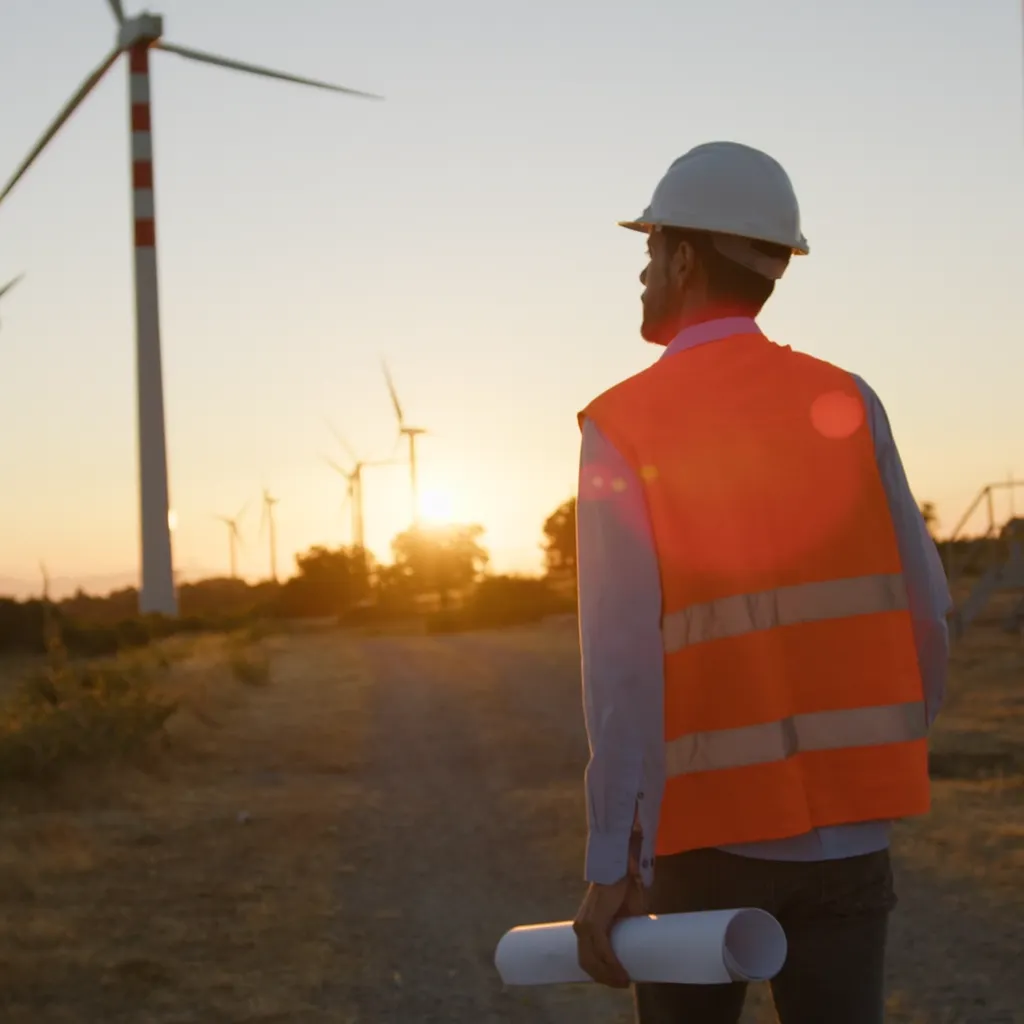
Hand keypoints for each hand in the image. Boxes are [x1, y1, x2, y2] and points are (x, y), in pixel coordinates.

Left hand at [573, 872, 646, 987]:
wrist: (621, 869)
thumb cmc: (623, 890)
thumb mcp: (621, 916)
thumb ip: (624, 930)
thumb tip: (637, 945)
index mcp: (584, 927)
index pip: (586, 957)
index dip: (598, 973)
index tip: (614, 981)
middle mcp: (580, 927)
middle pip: (587, 963)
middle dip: (604, 978)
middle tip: (621, 984)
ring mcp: (585, 925)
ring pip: (593, 960)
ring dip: (608, 975)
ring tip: (624, 982)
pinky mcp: (595, 922)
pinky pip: (602, 950)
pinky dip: (612, 965)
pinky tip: (622, 973)